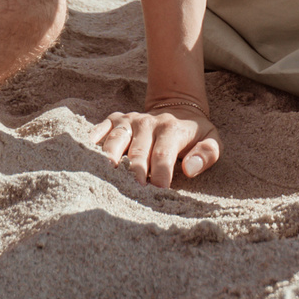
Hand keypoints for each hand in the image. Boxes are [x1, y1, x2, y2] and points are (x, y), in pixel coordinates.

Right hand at [92, 98, 221, 187]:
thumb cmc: (194, 133)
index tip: (159, 191)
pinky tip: (86, 153)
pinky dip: (93, 140)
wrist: (178, 106)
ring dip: (111, 158)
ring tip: (107, 176)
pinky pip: (101, 128)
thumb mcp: (212, 139)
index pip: (163, 155)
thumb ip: (206, 154)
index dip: (160, 175)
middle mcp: (148, 123)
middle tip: (134, 192)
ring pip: (116, 140)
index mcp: (172, 129)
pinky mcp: (115, 119)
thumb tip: (189, 168)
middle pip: (137, 152)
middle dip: (135, 172)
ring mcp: (129, 121)